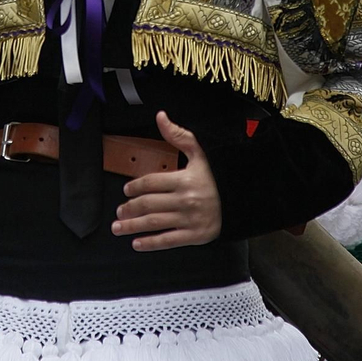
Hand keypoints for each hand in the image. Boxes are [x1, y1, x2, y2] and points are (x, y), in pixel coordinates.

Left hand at [112, 112, 221, 251]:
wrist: (242, 200)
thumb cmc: (218, 177)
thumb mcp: (200, 153)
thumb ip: (178, 136)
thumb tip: (160, 117)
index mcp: (185, 179)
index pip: (151, 182)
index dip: (135, 186)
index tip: (126, 189)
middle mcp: (186, 200)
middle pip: (149, 204)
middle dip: (130, 208)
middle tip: (119, 211)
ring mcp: (190, 219)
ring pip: (154, 223)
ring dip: (133, 226)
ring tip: (118, 227)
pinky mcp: (195, 236)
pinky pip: (168, 240)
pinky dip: (150, 243)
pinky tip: (137, 243)